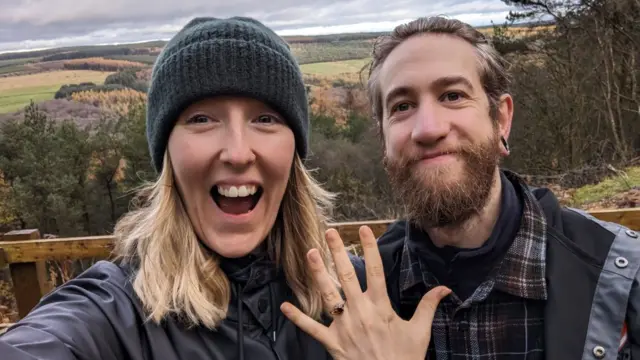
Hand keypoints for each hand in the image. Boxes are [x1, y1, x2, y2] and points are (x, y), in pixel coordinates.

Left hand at [280, 225, 450, 359]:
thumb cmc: (405, 358)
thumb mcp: (420, 332)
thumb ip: (428, 306)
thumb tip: (444, 288)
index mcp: (381, 307)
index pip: (375, 271)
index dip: (370, 248)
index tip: (364, 229)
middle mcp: (360, 312)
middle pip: (347, 276)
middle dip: (337, 253)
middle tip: (329, 233)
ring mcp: (344, 327)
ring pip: (328, 295)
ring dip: (318, 274)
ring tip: (310, 253)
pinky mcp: (333, 343)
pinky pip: (312, 329)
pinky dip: (298, 318)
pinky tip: (284, 305)